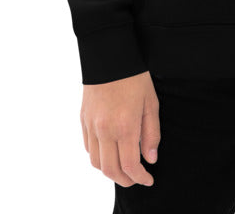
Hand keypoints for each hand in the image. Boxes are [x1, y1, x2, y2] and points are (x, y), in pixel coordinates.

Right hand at [81, 71, 160, 186]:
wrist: (109, 55)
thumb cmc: (134, 77)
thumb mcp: (151, 103)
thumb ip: (151, 133)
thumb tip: (150, 159)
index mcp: (124, 125)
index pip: (129, 165)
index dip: (139, 178)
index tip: (148, 179)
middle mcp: (104, 129)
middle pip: (110, 170)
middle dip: (125, 180)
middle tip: (137, 178)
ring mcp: (91, 125)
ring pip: (96, 162)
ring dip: (110, 170)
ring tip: (124, 167)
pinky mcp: (83, 119)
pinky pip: (88, 148)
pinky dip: (99, 157)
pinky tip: (110, 151)